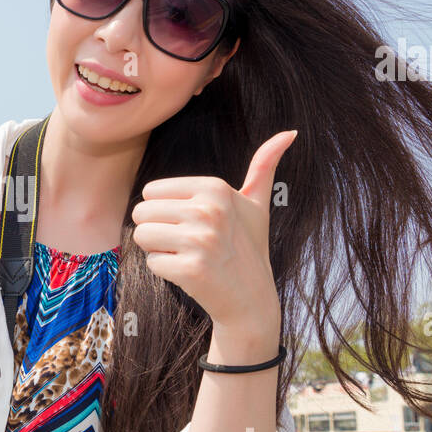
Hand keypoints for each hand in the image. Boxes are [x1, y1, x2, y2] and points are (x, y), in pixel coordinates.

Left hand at [130, 131, 297, 332]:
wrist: (251, 300)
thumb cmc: (247, 248)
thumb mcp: (256, 205)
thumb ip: (264, 166)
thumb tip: (290, 132)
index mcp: (216, 188)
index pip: (151, 191)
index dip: (165, 212)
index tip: (194, 225)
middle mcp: (209, 210)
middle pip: (141, 212)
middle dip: (157, 231)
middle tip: (188, 244)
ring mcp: (200, 240)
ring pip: (141, 236)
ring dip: (158, 250)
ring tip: (187, 256)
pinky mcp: (191, 270)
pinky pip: (151, 263)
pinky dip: (165, 272)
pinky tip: (190, 275)